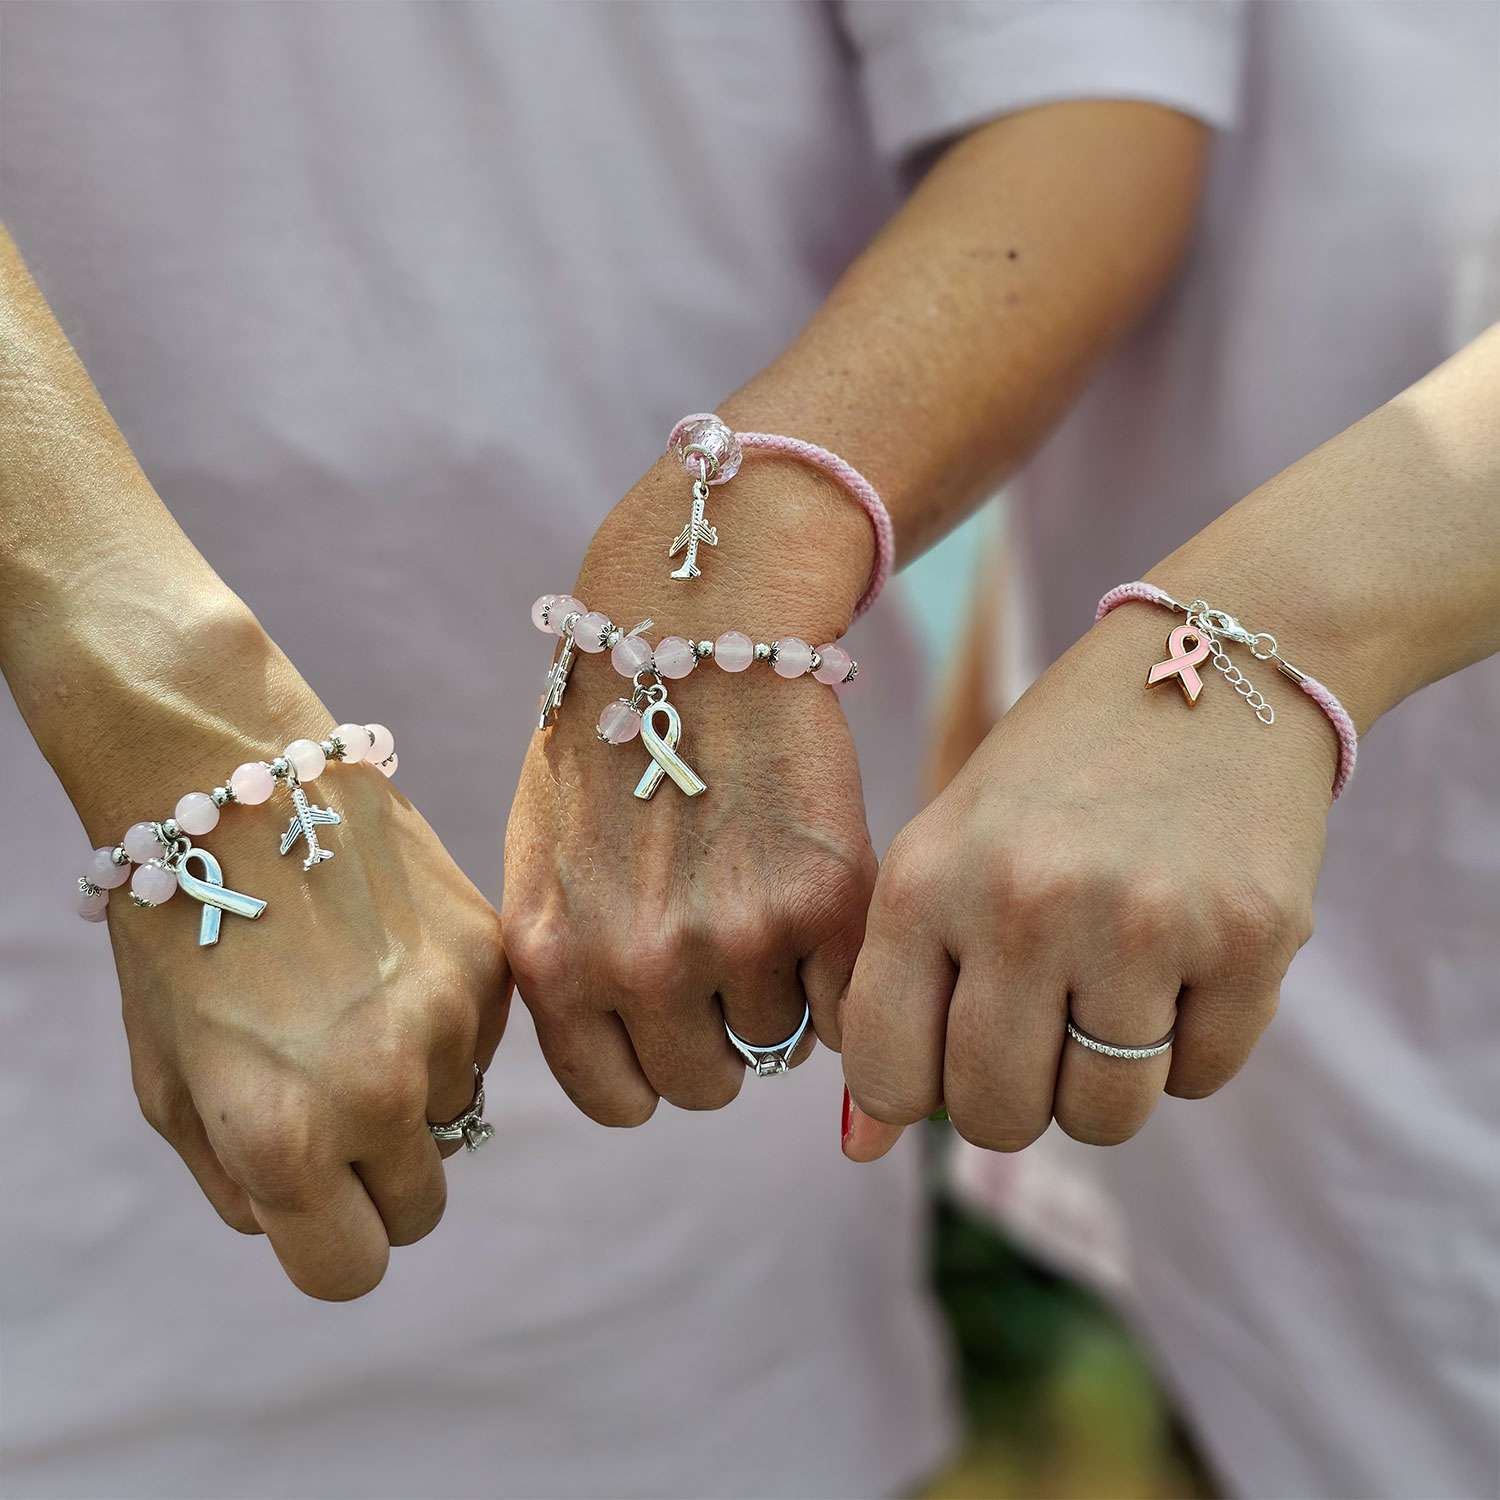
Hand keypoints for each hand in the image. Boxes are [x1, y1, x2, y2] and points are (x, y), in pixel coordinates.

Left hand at [81, 615, 510, 1299]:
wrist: (238, 788)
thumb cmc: (183, 938)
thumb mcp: (169, 1083)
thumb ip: (241, 1181)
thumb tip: (316, 1217)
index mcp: (284, 1138)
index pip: (349, 1270)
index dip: (332, 1246)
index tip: (325, 1207)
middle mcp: (379, 1091)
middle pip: (419, 1208)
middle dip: (382, 1178)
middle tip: (342, 1106)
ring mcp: (447, 1022)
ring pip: (456, 1116)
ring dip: (417, 1091)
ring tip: (358, 1009)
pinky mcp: (489, 961)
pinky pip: (485, 1041)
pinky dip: (449, 1025)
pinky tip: (391, 963)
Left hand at [503, 456, 876, 1122]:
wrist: (694, 630)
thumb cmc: (612, 741)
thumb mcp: (546, 861)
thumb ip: (568, 969)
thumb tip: (620, 1058)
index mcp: (553, 960)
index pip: (620, 1102)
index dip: (655, 1066)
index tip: (678, 1024)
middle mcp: (637, 963)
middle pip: (706, 1085)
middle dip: (722, 1037)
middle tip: (734, 962)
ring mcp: (733, 936)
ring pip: (780, 1045)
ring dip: (782, 997)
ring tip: (770, 909)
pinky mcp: (823, 898)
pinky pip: (847, 1003)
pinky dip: (842, 973)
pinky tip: (818, 905)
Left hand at [841, 602, 1334, 1157]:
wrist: (1208, 667)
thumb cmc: (1056, 772)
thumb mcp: (948, 848)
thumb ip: (898, 988)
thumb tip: (862, 1149)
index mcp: (927, 876)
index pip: (888, 1072)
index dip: (914, 1094)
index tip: (947, 1061)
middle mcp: (1025, 903)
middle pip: (997, 1114)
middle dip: (1014, 1101)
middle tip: (1039, 1036)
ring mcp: (1143, 922)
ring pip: (1104, 1117)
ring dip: (1104, 1084)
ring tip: (1111, 995)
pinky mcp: (1249, 937)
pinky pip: (1200, 1079)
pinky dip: (1189, 1047)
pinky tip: (1183, 962)